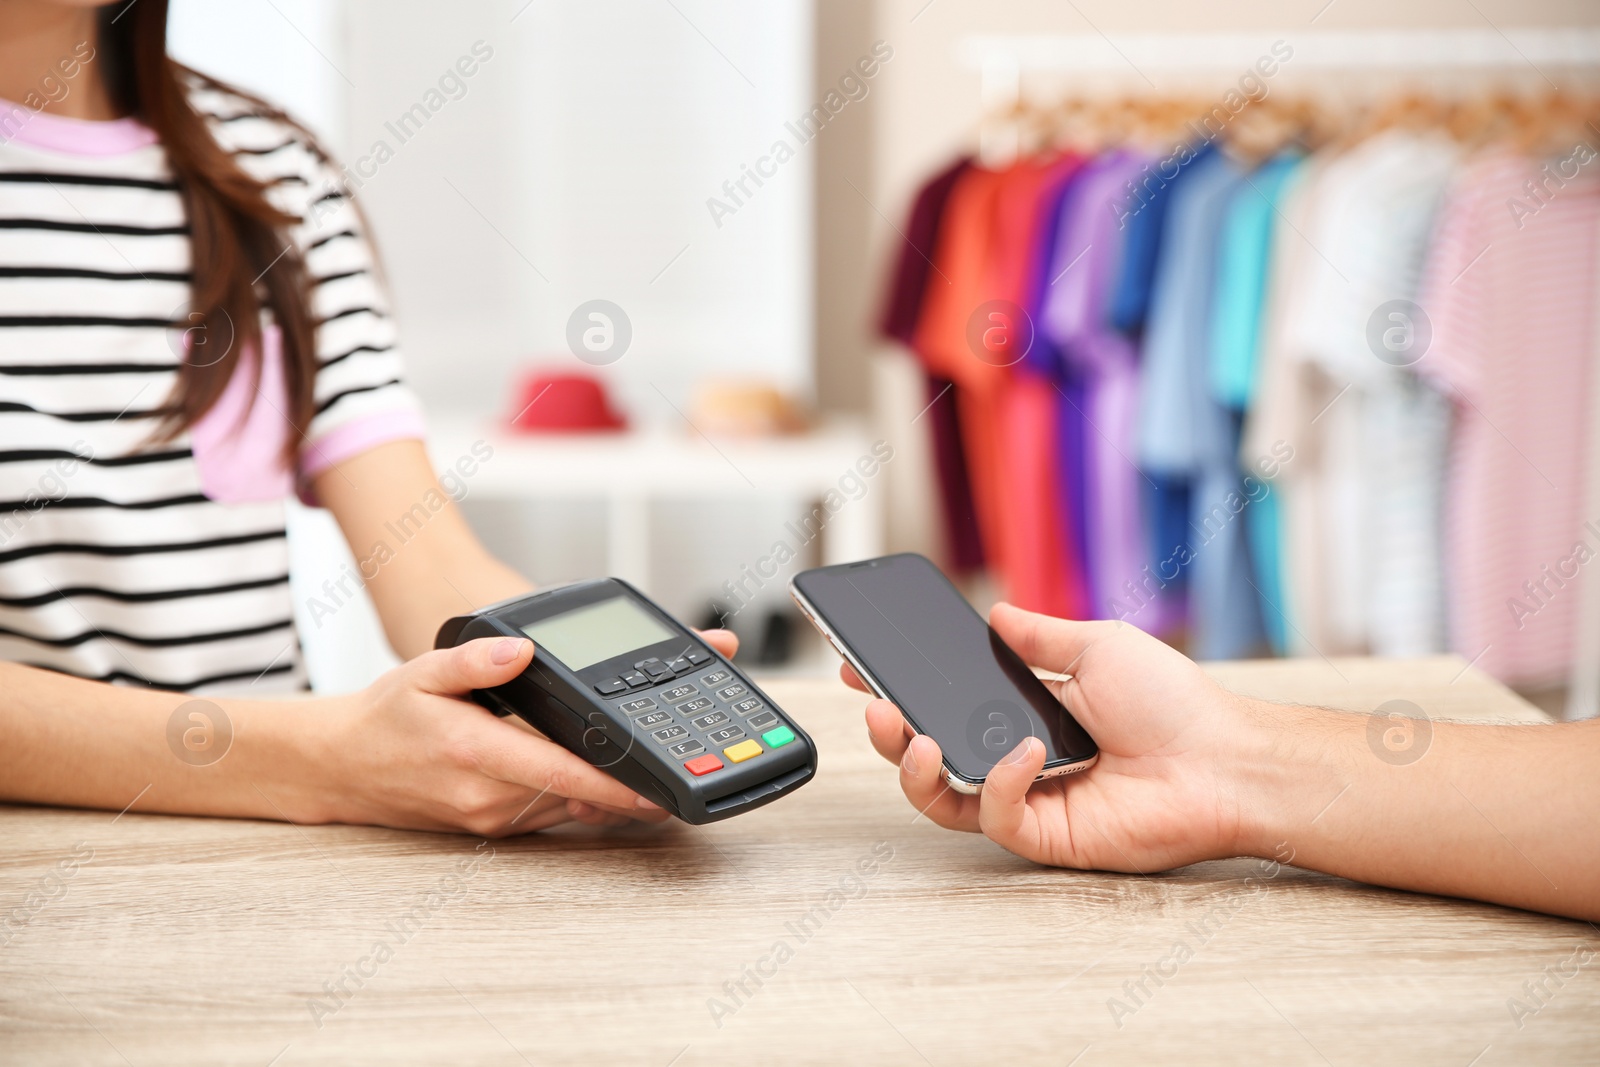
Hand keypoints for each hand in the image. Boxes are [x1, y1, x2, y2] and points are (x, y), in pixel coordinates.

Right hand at [298, 629, 739, 835]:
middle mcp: (488, 795)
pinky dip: (583, 797)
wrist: (343, 768)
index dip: (613, 783)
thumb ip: (477, 659)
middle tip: (678, 767)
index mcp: (475, 753)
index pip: (560, 773)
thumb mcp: (423, 671)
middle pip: (577, 792)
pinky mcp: (496, 827)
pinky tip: (609, 778)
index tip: (656, 786)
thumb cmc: (386, 717)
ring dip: (610, 792)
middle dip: (628, 780)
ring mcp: (493, 818)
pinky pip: (552, 814)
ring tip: (654, 768)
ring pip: (569, 807)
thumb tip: (524, 652)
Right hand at [850, 603, 1251, 871]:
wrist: (1225, 759)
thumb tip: (995, 612)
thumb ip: (1040, 636)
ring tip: (913, 737)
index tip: (863, 665)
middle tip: (876, 706)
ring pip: (944, 797)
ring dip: (916, 768)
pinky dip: (997, 782)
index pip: (946, 701)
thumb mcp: (1099, 647)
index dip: (902, 686)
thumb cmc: (1175, 704)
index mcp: (1024, 711)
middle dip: (890, 732)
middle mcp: (1016, 757)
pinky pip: (994, 816)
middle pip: (931, 753)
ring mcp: (1028, 799)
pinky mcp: (1045, 835)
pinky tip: (1021, 754)